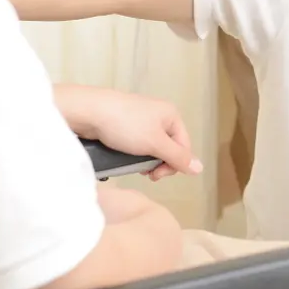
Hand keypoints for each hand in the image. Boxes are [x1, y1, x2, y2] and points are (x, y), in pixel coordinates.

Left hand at [57, 85, 202, 181]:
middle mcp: (159, 114)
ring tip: (134, 165)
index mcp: (171, 114)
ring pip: (152, 147)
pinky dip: (134, 154)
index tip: (156, 176)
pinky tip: (125, 157)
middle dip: (159, 163)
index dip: (174, 165)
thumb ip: (178, 157)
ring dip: (146, 161)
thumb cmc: (124, 125)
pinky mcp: (126, 123)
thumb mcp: (155, 144)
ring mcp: (141, 118)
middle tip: (146, 173)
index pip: (184, 147)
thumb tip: (200, 168)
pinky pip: (138, 143)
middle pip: (169, 147)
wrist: (88, 112)